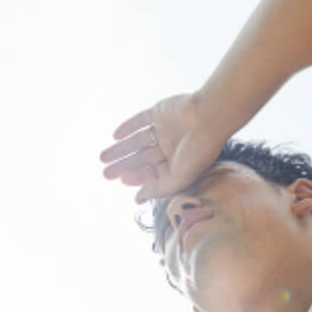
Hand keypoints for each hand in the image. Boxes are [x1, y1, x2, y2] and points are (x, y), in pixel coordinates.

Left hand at [99, 93, 226, 203]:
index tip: (122, 179)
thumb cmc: (199, 151)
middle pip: (141, 159)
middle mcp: (170, 147)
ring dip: (120, 150)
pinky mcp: (160, 112)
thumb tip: (138, 199)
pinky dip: (128, 127)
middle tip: (105, 173)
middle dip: (123, 166)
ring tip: (103, 158)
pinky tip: (115, 136)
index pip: (152, 173)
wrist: (208, 116)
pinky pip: (140, 120)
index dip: (136, 177)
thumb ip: (158, 189)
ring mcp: (165, 129)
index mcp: (177, 163)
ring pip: (137, 141)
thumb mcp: (179, 178)